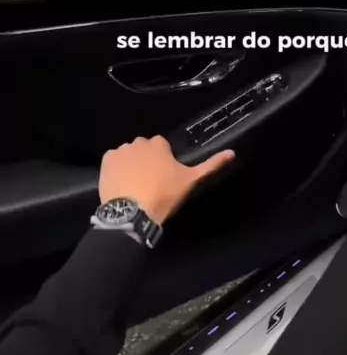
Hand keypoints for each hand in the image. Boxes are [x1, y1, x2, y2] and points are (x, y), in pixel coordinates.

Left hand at [99, 135, 234, 224]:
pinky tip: (122, 184)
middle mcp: (138, 142)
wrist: (133, 212)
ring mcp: (120, 151)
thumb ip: (211, 164)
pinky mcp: (106, 160)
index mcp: (158, 144)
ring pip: (128, 155)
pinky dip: (116, 169)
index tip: (164, 177)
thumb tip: (232, 152)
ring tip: (135, 185)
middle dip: (147, 161)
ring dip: (131, 164)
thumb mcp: (190, 180)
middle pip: (144, 149)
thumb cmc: (164, 195)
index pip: (162, 147)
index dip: (163, 162)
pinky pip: (113, 160)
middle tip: (150, 182)